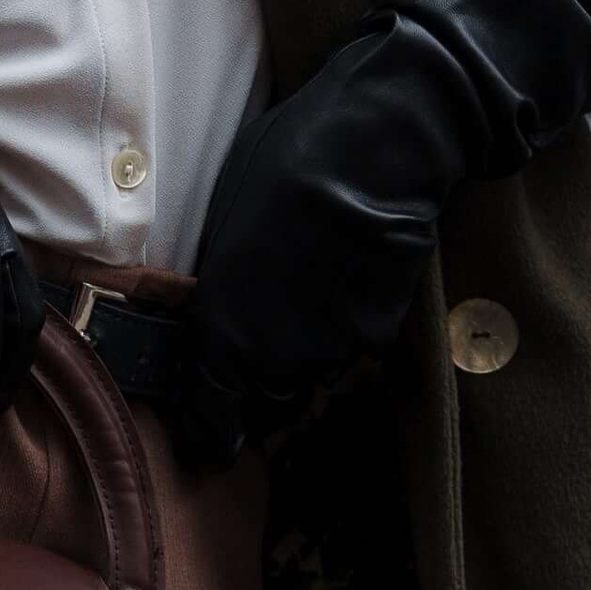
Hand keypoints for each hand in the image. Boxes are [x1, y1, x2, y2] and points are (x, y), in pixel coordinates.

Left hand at [173, 20, 474, 467]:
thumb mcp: (224, 219)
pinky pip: (352, 345)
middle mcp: (278, 355)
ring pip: (312, 371)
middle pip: (266, 397)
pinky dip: (345, 326)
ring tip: (306, 296)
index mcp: (226, 329)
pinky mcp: (380, 331)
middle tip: (259, 346)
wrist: (376, 150)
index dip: (210, 429)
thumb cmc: (283, 165)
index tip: (212, 440)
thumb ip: (221, 280)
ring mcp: (334, 348)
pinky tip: (345, 280)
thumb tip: (218, 297)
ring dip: (305, 351)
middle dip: (259, 384)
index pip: (212, 412)